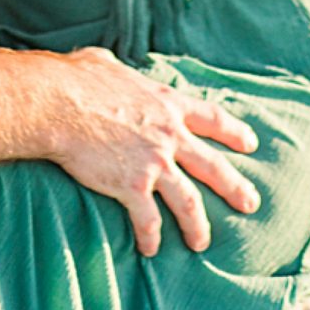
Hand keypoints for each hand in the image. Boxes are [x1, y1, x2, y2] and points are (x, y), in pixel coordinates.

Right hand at [42, 46, 259, 254]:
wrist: (58, 103)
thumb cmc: (74, 79)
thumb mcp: (102, 62)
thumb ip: (112, 65)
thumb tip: (102, 60)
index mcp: (165, 104)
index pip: (211, 118)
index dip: (233, 132)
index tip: (250, 144)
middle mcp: (168, 134)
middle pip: (213, 166)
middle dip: (236, 187)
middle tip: (251, 203)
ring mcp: (153, 162)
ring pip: (189, 201)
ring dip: (198, 226)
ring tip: (202, 243)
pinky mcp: (132, 185)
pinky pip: (149, 219)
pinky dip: (151, 237)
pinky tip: (151, 249)